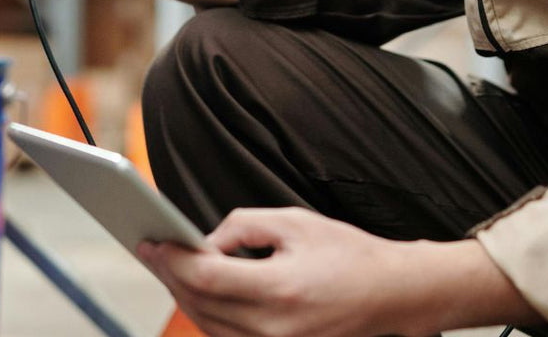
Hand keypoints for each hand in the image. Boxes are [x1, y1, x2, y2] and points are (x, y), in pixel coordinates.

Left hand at [137, 207, 536, 336]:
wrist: (396, 297)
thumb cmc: (350, 254)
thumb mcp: (297, 222)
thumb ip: (246, 226)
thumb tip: (208, 241)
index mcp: (278, 292)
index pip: (205, 278)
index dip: (172, 258)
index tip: (151, 239)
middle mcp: (272, 331)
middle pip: (199, 306)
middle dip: (171, 275)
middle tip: (151, 247)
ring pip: (209, 327)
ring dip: (185, 296)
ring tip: (169, 265)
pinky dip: (209, 314)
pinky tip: (200, 291)